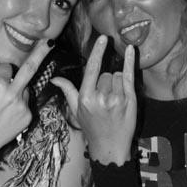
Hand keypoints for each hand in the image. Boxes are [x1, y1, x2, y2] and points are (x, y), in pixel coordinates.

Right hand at [0, 39, 53, 151]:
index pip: (6, 67)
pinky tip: (6, 115)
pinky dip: (18, 105)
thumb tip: (0, 69)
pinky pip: (25, 103)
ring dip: (17, 92)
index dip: (0, 72)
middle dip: (40, 53)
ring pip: (24, 89)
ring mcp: (23, 106)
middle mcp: (14, 94)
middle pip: (30, 69)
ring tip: (1, 108)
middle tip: (50, 42)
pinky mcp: (28, 116)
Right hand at [51, 35, 136, 164]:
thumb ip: (67, 91)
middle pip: (106, 74)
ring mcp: (116, 99)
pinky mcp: (129, 101)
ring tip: (114, 102)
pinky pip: (129, 76)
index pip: (91, 69)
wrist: (109, 148)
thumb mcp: (76, 110)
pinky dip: (130, 62)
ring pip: (118, 76)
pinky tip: (131, 50)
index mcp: (85, 98)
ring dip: (117, 84)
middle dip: (106, 82)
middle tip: (105, 101)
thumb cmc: (92, 128)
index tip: (102, 38)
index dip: (97, 52)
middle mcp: (100, 97)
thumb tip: (54, 79)